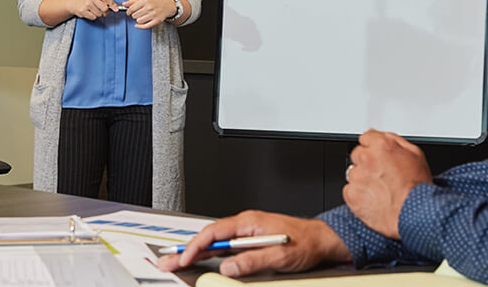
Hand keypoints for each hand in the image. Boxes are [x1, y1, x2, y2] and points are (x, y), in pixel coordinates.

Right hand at [69, 0, 115, 19]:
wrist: (73, 3)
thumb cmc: (87, 0)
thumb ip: (106, 0)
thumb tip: (116, 8)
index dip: (113, 4)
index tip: (116, 9)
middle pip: (105, 8)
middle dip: (105, 12)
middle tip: (102, 11)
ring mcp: (87, 4)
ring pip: (99, 14)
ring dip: (98, 14)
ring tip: (93, 10)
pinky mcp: (83, 11)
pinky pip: (93, 17)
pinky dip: (93, 17)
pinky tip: (89, 12)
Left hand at [123, 0, 175, 28]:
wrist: (168, 5)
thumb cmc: (155, 2)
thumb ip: (134, 2)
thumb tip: (124, 4)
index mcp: (146, 1)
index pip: (132, 8)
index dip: (128, 11)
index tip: (128, 13)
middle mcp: (149, 7)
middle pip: (135, 15)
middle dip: (135, 15)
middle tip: (138, 14)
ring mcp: (153, 14)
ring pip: (139, 21)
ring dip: (138, 20)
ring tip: (142, 17)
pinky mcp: (157, 20)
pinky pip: (145, 26)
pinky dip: (140, 26)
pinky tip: (138, 25)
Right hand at [157, 210, 351, 276]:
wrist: (320, 240)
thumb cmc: (305, 242)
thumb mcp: (279, 254)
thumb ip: (252, 260)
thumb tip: (228, 266)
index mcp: (250, 222)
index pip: (215, 231)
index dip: (196, 246)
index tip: (184, 259)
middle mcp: (246, 224)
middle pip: (210, 235)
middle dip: (187, 249)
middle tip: (167, 262)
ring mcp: (247, 231)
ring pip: (214, 241)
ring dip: (195, 252)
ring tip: (176, 263)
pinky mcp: (250, 240)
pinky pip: (223, 245)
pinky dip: (208, 253)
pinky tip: (198, 260)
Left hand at [344, 129, 431, 238]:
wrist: (415, 214)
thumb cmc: (417, 187)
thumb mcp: (415, 154)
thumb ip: (394, 140)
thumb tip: (383, 136)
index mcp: (381, 146)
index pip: (365, 138)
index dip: (373, 149)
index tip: (376, 157)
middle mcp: (367, 158)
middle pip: (358, 155)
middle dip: (367, 164)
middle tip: (381, 176)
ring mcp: (357, 177)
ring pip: (353, 174)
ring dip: (362, 180)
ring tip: (380, 190)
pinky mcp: (351, 194)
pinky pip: (349, 191)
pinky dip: (358, 195)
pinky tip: (373, 199)